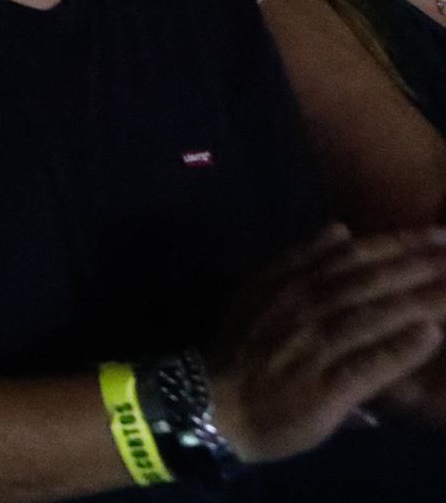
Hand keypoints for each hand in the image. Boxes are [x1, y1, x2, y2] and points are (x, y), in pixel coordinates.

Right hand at [210, 224, 445, 462]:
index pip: (351, 258)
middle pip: (369, 283)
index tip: (437, 234)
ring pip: (372, 318)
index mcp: (290, 286)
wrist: (211, 404)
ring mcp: (312, 349)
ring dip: (418, 301)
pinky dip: (399, 349)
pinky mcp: (323, 389)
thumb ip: (297, 262)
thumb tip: (340, 230)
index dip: (397, 244)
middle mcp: (302, 311)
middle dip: (419, 266)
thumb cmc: (241, 350)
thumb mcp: (258, 293)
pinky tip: (431, 336)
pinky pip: (366, 365)